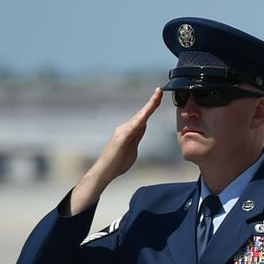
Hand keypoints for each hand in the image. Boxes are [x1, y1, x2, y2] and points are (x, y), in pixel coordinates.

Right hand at [67, 87, 162, 214]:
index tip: (158, 95)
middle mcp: (125, 128)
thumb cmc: (117, 163)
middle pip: (141, 114)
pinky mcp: (121, 138)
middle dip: (152, 102)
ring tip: (157, 95)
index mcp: (129, 131)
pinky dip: (141, 119)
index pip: (143, 117)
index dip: (150, 106)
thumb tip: (143, 125)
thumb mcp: (132, 148)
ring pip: (139, 117)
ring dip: (149, 107)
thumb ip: (137, 136)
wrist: (104, 172)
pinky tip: (146, 114)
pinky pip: (134, 127)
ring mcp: (122, 132)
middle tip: (160, 90)